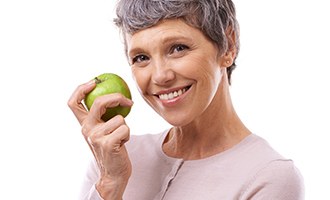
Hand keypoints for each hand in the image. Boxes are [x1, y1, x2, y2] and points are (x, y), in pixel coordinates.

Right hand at [67, 80, 133, 198]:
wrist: (113, 174)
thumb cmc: (112, 150)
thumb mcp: (103, 132)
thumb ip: (103, 117)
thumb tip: (116, 96)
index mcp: (84, 125)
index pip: (73, 103)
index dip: (81, 88)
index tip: (94, 81)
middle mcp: (86, 129)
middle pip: (98, 102)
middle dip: (116, 97)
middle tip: (128, 101)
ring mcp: (96, 136)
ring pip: (119, 118)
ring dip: (125, 127)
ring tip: (120, 138)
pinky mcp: (107, 143)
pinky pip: (125, 128)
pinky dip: (128, 135)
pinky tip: (122, 144)